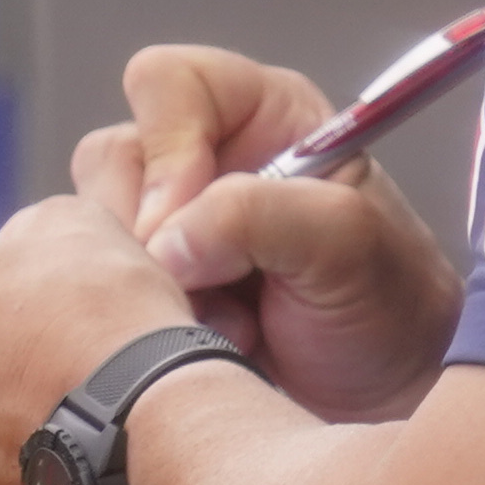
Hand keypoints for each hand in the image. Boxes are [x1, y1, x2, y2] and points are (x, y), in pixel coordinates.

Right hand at [71, 45, 462, 424]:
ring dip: (149, 287)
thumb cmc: (390, 309)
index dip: (167, 146)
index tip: (186, 220)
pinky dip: (138, 324)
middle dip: (151, 234)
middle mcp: (205, 159)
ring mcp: (170, 228)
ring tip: (224, 324)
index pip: (167, 83)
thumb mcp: (347, 245)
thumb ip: (258, 216)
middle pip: (113, 158)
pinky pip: (94, 289)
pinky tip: (203, 344)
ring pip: (94, 228)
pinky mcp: (148, 287)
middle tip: (212, 287)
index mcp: (262, 117)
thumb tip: (164, 241)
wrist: (383, 402)